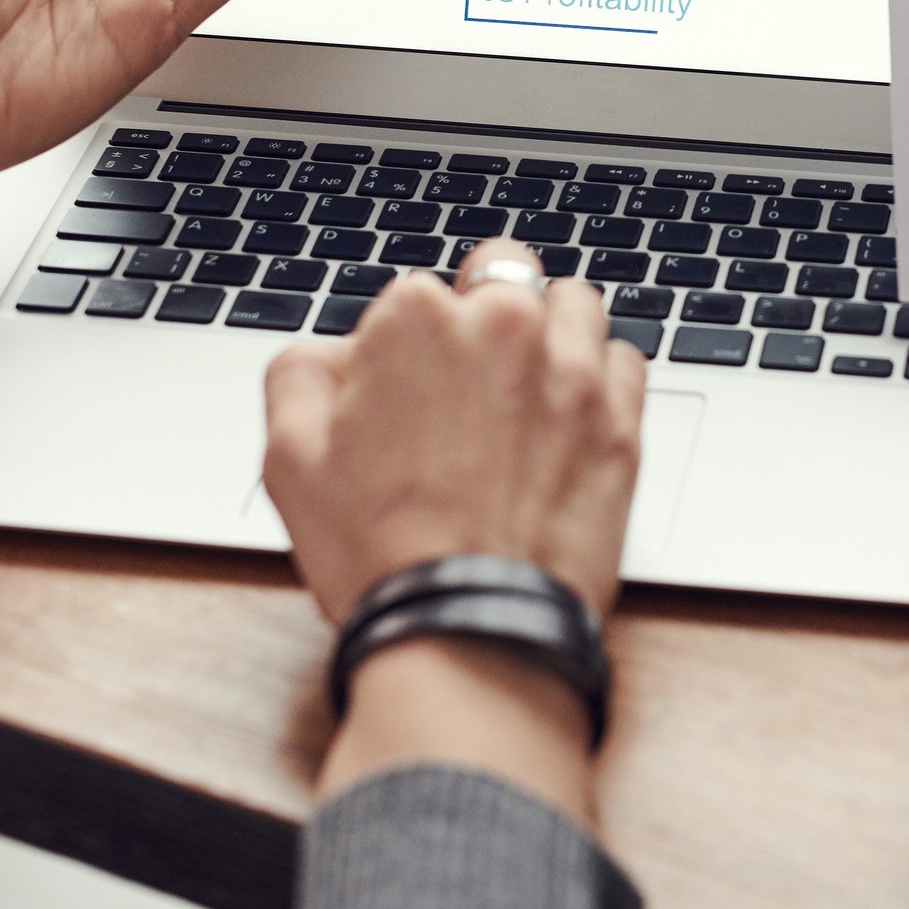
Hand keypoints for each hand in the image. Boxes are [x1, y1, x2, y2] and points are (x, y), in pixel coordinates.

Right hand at [265, 243, 646, 810]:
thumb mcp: (286, 459)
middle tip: (465, 385)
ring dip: (549, 334)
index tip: (400, 396)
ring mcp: (571, 369)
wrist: (468, 631)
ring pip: (570, 306)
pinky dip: (599, 380)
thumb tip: (331, 354)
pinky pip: (622, 362)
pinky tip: (569, 422)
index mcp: (416, 318)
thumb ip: (300, 374)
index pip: (414, 296)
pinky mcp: (621, 420)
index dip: (402, 346)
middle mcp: (503, 324)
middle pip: (500, 277)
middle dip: (482, 316)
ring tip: (523, 393)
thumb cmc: (378, 553)